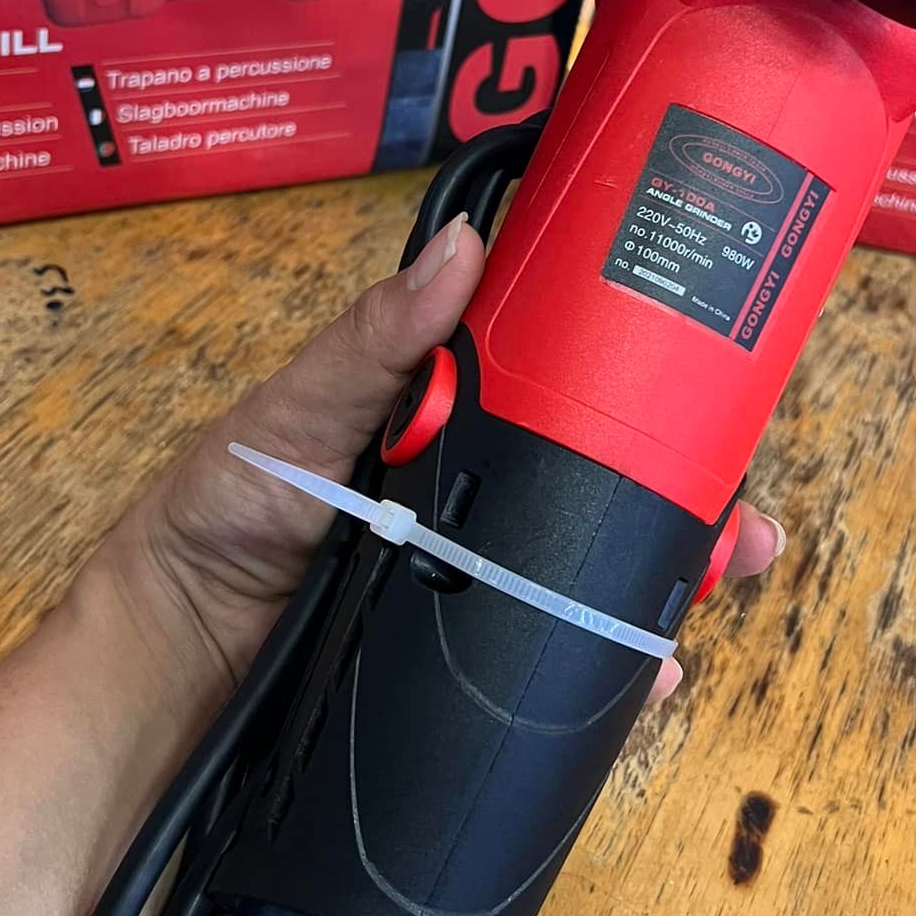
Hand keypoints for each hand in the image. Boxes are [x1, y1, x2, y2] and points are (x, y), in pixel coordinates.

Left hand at [96, 213, 785, 695]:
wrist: (171, 662)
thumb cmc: (220, 513)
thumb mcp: (294, 411)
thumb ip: (375, 341)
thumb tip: (460, 245)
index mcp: (448, 414)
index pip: (565, 387)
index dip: (644, 389)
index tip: (713, 389)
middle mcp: (478, 491)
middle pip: (608, 484)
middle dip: (692, 495)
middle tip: (744, 519)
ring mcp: (478, 575)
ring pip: (599, 568)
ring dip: (671, 575)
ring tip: (722, 575)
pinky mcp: (466, 650)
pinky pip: (557, 649)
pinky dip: (616, 660)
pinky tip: (650, 669)